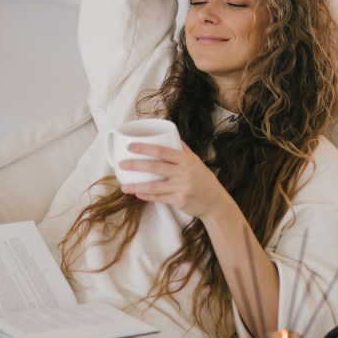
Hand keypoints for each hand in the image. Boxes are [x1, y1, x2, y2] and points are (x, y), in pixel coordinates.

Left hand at [119, 142, 233, 219]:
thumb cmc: (204, 180)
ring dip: (137, 186)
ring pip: (155, 186)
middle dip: (136, 165)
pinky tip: (137, 194)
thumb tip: (170, 134)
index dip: (145, 148)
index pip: (163, 151)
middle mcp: (184, 172)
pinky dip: (147, 196)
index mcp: (186, 160)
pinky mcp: (180, 201)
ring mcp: (182, 187)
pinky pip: (159, 198)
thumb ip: (182, 150)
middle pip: (155, 167)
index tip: (130, 146)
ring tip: (123, 187)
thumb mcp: (196, 162)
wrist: (215, 202)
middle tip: (121, 164)